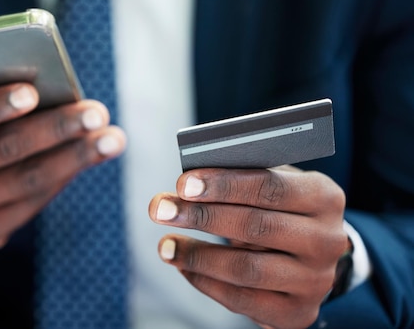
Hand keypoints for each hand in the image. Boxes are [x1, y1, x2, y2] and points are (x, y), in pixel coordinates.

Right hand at [0, 74, 125, 257]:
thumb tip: (23, 75)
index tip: (32, 92)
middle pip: (6, 151)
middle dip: (56, 129)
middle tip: (96, 112)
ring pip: (28, 181)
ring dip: (75, 158)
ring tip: (111, 138)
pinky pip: (32, 203)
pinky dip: (64, 176)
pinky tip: (90, 157)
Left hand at [148, 166, 347, 328]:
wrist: (312, 255)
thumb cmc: (280, 208)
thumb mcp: (274, 183)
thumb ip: (242, 176)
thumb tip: (189, 181)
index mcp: (324, 196)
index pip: (269, 187)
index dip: (223, 185)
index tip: (183, 184)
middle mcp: (327, 240)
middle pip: (254, 226)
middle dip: (200, 217)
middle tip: (160, 209)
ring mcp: (316, 280)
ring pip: (245, 268)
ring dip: (197, 255)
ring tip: (165, 245)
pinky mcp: (298, 312)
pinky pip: (242, 299)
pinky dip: (206, 282)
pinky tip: (184, 266)